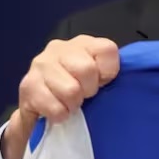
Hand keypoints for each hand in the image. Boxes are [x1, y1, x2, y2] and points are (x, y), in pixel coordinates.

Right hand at [2, 35, 119, 158]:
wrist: (41, 105)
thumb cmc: (77, 89)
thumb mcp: (98, 77)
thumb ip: (110, 72)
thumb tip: (130, 80)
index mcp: (84, 43)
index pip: (107, 49)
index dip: (108, 72)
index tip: (102, 83)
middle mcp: (60, 48)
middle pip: (86, 69)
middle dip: (89, 90)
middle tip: (84, 96)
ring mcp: (41, 64)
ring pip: (70, 90)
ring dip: (73, 104)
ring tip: (71, 104)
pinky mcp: (27, 85)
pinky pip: (54, 107)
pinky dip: (60, 115)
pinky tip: (58, 111)